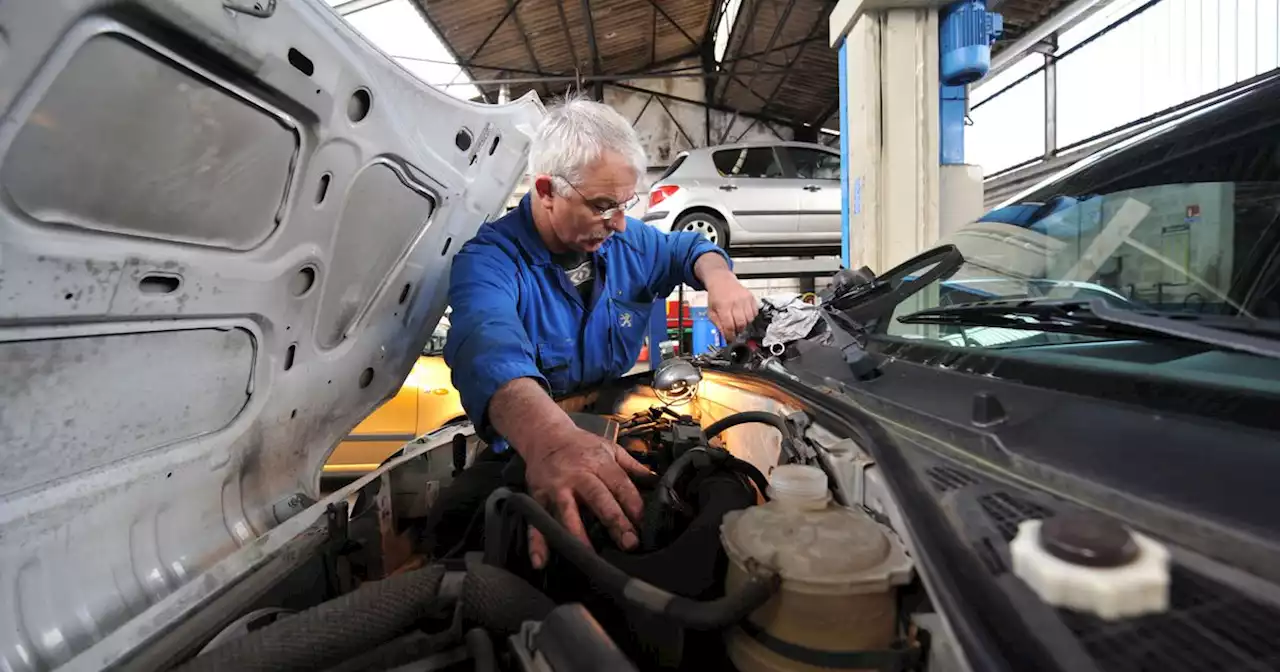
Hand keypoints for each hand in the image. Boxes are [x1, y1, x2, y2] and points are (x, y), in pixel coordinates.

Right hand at [523, 426, 652, 568]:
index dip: (633, 504)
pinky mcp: (538, 497)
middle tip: (629, 543)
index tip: (644, 524)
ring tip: (589, 556)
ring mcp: (556, 488)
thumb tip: (658, 483)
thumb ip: (634, 468)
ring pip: (567, 512)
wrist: (545, 435)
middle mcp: (578, 475)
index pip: (620, 485)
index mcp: (600, 463)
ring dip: (578, 535)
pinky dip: (537, 542)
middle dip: (614, 521)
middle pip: (598, 499)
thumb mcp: (611, 449)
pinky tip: (542, 561)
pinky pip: (536, 522)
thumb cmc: (581, 445)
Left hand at [706, 273, 758, 340]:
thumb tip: (724, 336)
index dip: (730, 335)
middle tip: (735, 331)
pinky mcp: (751, 297)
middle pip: (741, 324)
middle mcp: (735, 302)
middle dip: (738, 331)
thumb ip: (717, 324)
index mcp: (723, 306)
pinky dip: (751, 317)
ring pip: (750, 319)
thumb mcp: (711, 310)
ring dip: (745, 324)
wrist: (722, 281)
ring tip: (739, 322)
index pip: (729, 326)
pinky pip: (755, 312)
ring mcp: (745, 299)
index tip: (730, 339)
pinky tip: (744, 315)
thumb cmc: (716, 295)